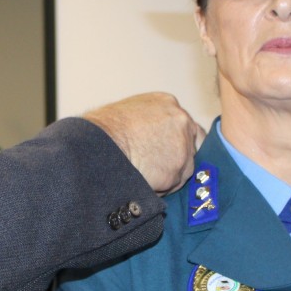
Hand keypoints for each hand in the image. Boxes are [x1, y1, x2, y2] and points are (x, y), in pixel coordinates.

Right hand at [83, 92, 204, 194]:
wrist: (99, 145)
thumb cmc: (103, 131)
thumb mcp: (129, 113)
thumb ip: (149, 122)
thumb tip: (150, 138)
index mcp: (167, 103)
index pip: (183, 124)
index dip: (174, 140)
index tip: (165, 151)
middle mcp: (181, 121)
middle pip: (191, 145)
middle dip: (177, 157)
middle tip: (157, 166)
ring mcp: (183, 145)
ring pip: (184, 167)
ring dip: (168, 174)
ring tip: (142, 172)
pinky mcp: (179, 169)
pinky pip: (174, 184)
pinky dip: (161, 187)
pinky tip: (143, 180)